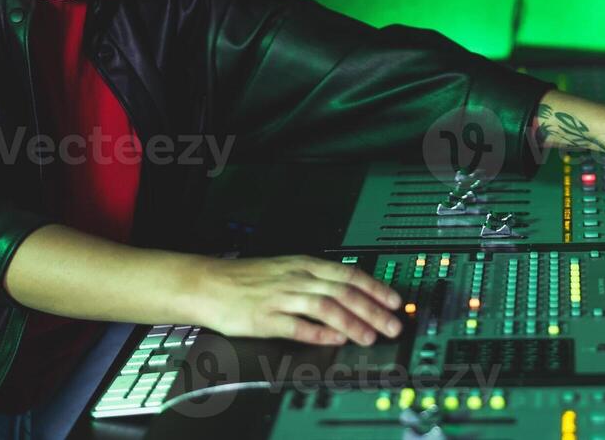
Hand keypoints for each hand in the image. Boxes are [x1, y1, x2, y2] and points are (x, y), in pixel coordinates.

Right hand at [190, 255, 403, 345]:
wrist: (209, 284)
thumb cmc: (248, 279)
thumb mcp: (288, 269)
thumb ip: (317, 280)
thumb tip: (349, 292)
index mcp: (306, 265)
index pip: (350, 274)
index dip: (376, 288)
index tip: (395, 301)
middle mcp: (298, 279)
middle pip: (344, 293)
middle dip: (373, 310)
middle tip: (392, 325)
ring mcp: (282, 298)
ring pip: (326, 307)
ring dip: (352, 323)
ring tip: (370, 337)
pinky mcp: (265, 318)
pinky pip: (297, 326)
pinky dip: (319, 333)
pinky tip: (334, 340)